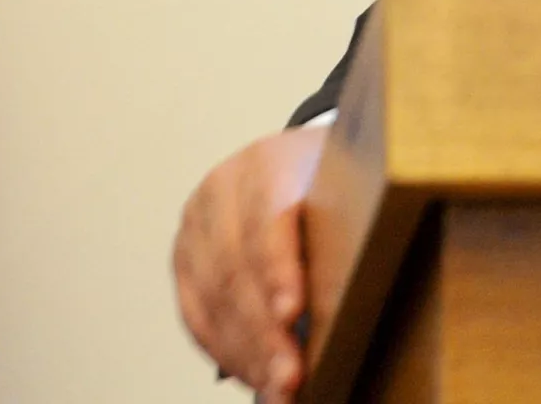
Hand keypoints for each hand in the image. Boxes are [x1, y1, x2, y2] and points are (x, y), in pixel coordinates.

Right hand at [173, 124, 326, 396]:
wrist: (297, 163)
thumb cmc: (336, 182)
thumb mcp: (352, 183)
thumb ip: (350, 225)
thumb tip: (358, 293)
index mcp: (270, 159)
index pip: (268, 215)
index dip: (277, 267)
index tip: (293, 313)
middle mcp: (224, 186)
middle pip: (236, 266)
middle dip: (264, 333)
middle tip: (292, 378)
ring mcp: (197, 223)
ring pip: (212, 298)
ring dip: (246, 354)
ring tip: (279, 390)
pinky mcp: (182, 257)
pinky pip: (195, 314)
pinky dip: (226, 351)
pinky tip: (254, 376)